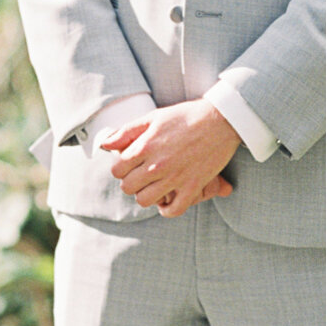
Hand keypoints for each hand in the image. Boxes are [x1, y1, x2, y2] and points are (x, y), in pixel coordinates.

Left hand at [100, 100, 240, 217]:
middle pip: (128, 187)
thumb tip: (106, 145)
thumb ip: (127, 131)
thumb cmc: (186, 115)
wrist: (221, 119)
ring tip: (153, 185)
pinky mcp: (193, 187)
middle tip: (141, 174)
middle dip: (131, 181)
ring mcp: (175, 178)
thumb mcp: (153, 117)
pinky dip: (167, 209)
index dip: (121, 167)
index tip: (131, 164)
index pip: (117, 170)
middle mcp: (157, 165)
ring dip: (146, 195)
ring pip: (145, 201)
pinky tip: (167, 200)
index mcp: (145, 147)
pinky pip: (173, 210)